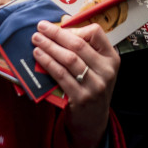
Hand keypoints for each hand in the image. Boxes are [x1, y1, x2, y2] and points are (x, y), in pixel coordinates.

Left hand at [32, 19, 119, 147]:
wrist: (93, 121)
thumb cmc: (91, 88)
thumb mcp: (96, 68)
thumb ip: (85, 50)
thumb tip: (60, 26)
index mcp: (111, 58)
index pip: (96, 33)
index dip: (74, 28)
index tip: (58, 27)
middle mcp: (106, 71)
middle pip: (78, 44)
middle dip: (56, 34)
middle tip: (40, 27)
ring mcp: (95, 85)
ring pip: (68, 59)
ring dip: (49, 47)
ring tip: (36, 40)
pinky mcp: (81, 98)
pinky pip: (61, 75)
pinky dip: (48, 63)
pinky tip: (39, 56)